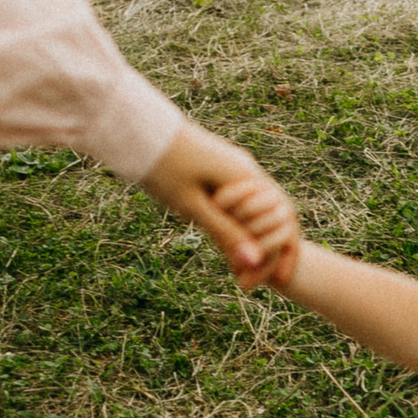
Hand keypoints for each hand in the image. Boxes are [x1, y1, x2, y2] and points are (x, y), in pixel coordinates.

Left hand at [140, 124, 300, 288]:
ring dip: (249, 243)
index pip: (280, 223)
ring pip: (255, 213)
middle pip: (271, 219)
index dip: (272, 259)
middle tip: (246, 286)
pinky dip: (236, 228)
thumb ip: (226, 233)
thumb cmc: (162, 165)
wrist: (138, 130)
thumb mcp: (192, 205)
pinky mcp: (220, 169)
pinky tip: (223, 247)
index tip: (259, 287)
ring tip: (234, 272)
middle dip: (263, 255)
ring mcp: (235, 167)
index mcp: (247, 176)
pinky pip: (239, 205)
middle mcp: (248, 169)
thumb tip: (254, 262)